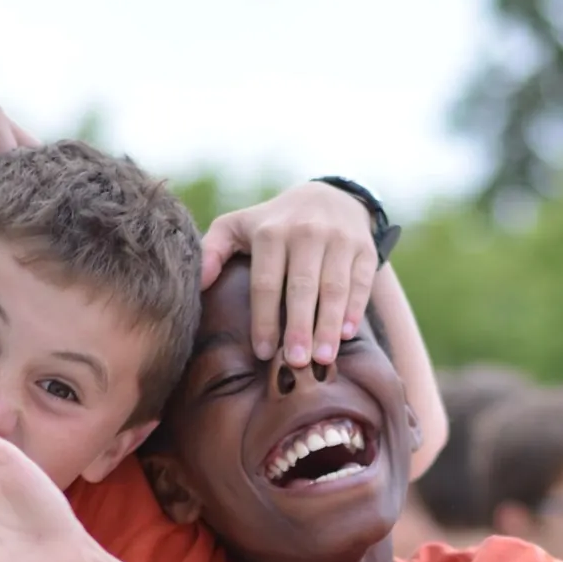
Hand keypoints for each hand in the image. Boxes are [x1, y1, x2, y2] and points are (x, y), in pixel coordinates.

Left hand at [201, 181, 377, 365]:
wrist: (329, 198)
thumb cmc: (273, 225)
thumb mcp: (238, 227)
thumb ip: (212, 250)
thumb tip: (198, 283)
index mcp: (271, 232)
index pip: (266, 282)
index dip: (264, 319)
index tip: (263, 352)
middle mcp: (306, 232)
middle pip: (301, 286)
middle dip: (299, 326)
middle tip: (296, 362)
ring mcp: (339, 239)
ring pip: (333, 287)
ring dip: (328, 324)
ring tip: (323, 358)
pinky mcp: (364, 247)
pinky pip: (361, 281)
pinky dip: (354, 308)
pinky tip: (347, 334)